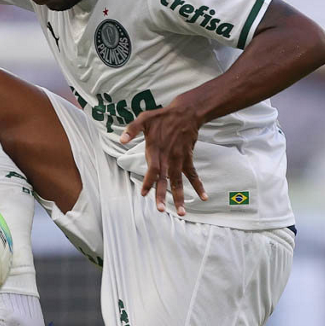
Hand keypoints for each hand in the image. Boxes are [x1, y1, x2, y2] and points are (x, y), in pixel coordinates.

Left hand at [120, 99, 207, 215]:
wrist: (186, 112)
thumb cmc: (163, 116)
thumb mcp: (144, 119)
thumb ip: (132, 129)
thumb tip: (121, 140)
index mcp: (156, 149)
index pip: (152, 169)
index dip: (149, 182)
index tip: (145, 194)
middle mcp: (168, 157)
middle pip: (165, 179)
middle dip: (162, 195)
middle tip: (161, 210)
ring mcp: (179, 159)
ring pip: (179, 181)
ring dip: (180, 197)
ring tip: (181, 212)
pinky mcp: (187, 158)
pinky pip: (193, 175)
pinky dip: (198, 185)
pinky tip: (203, 197)